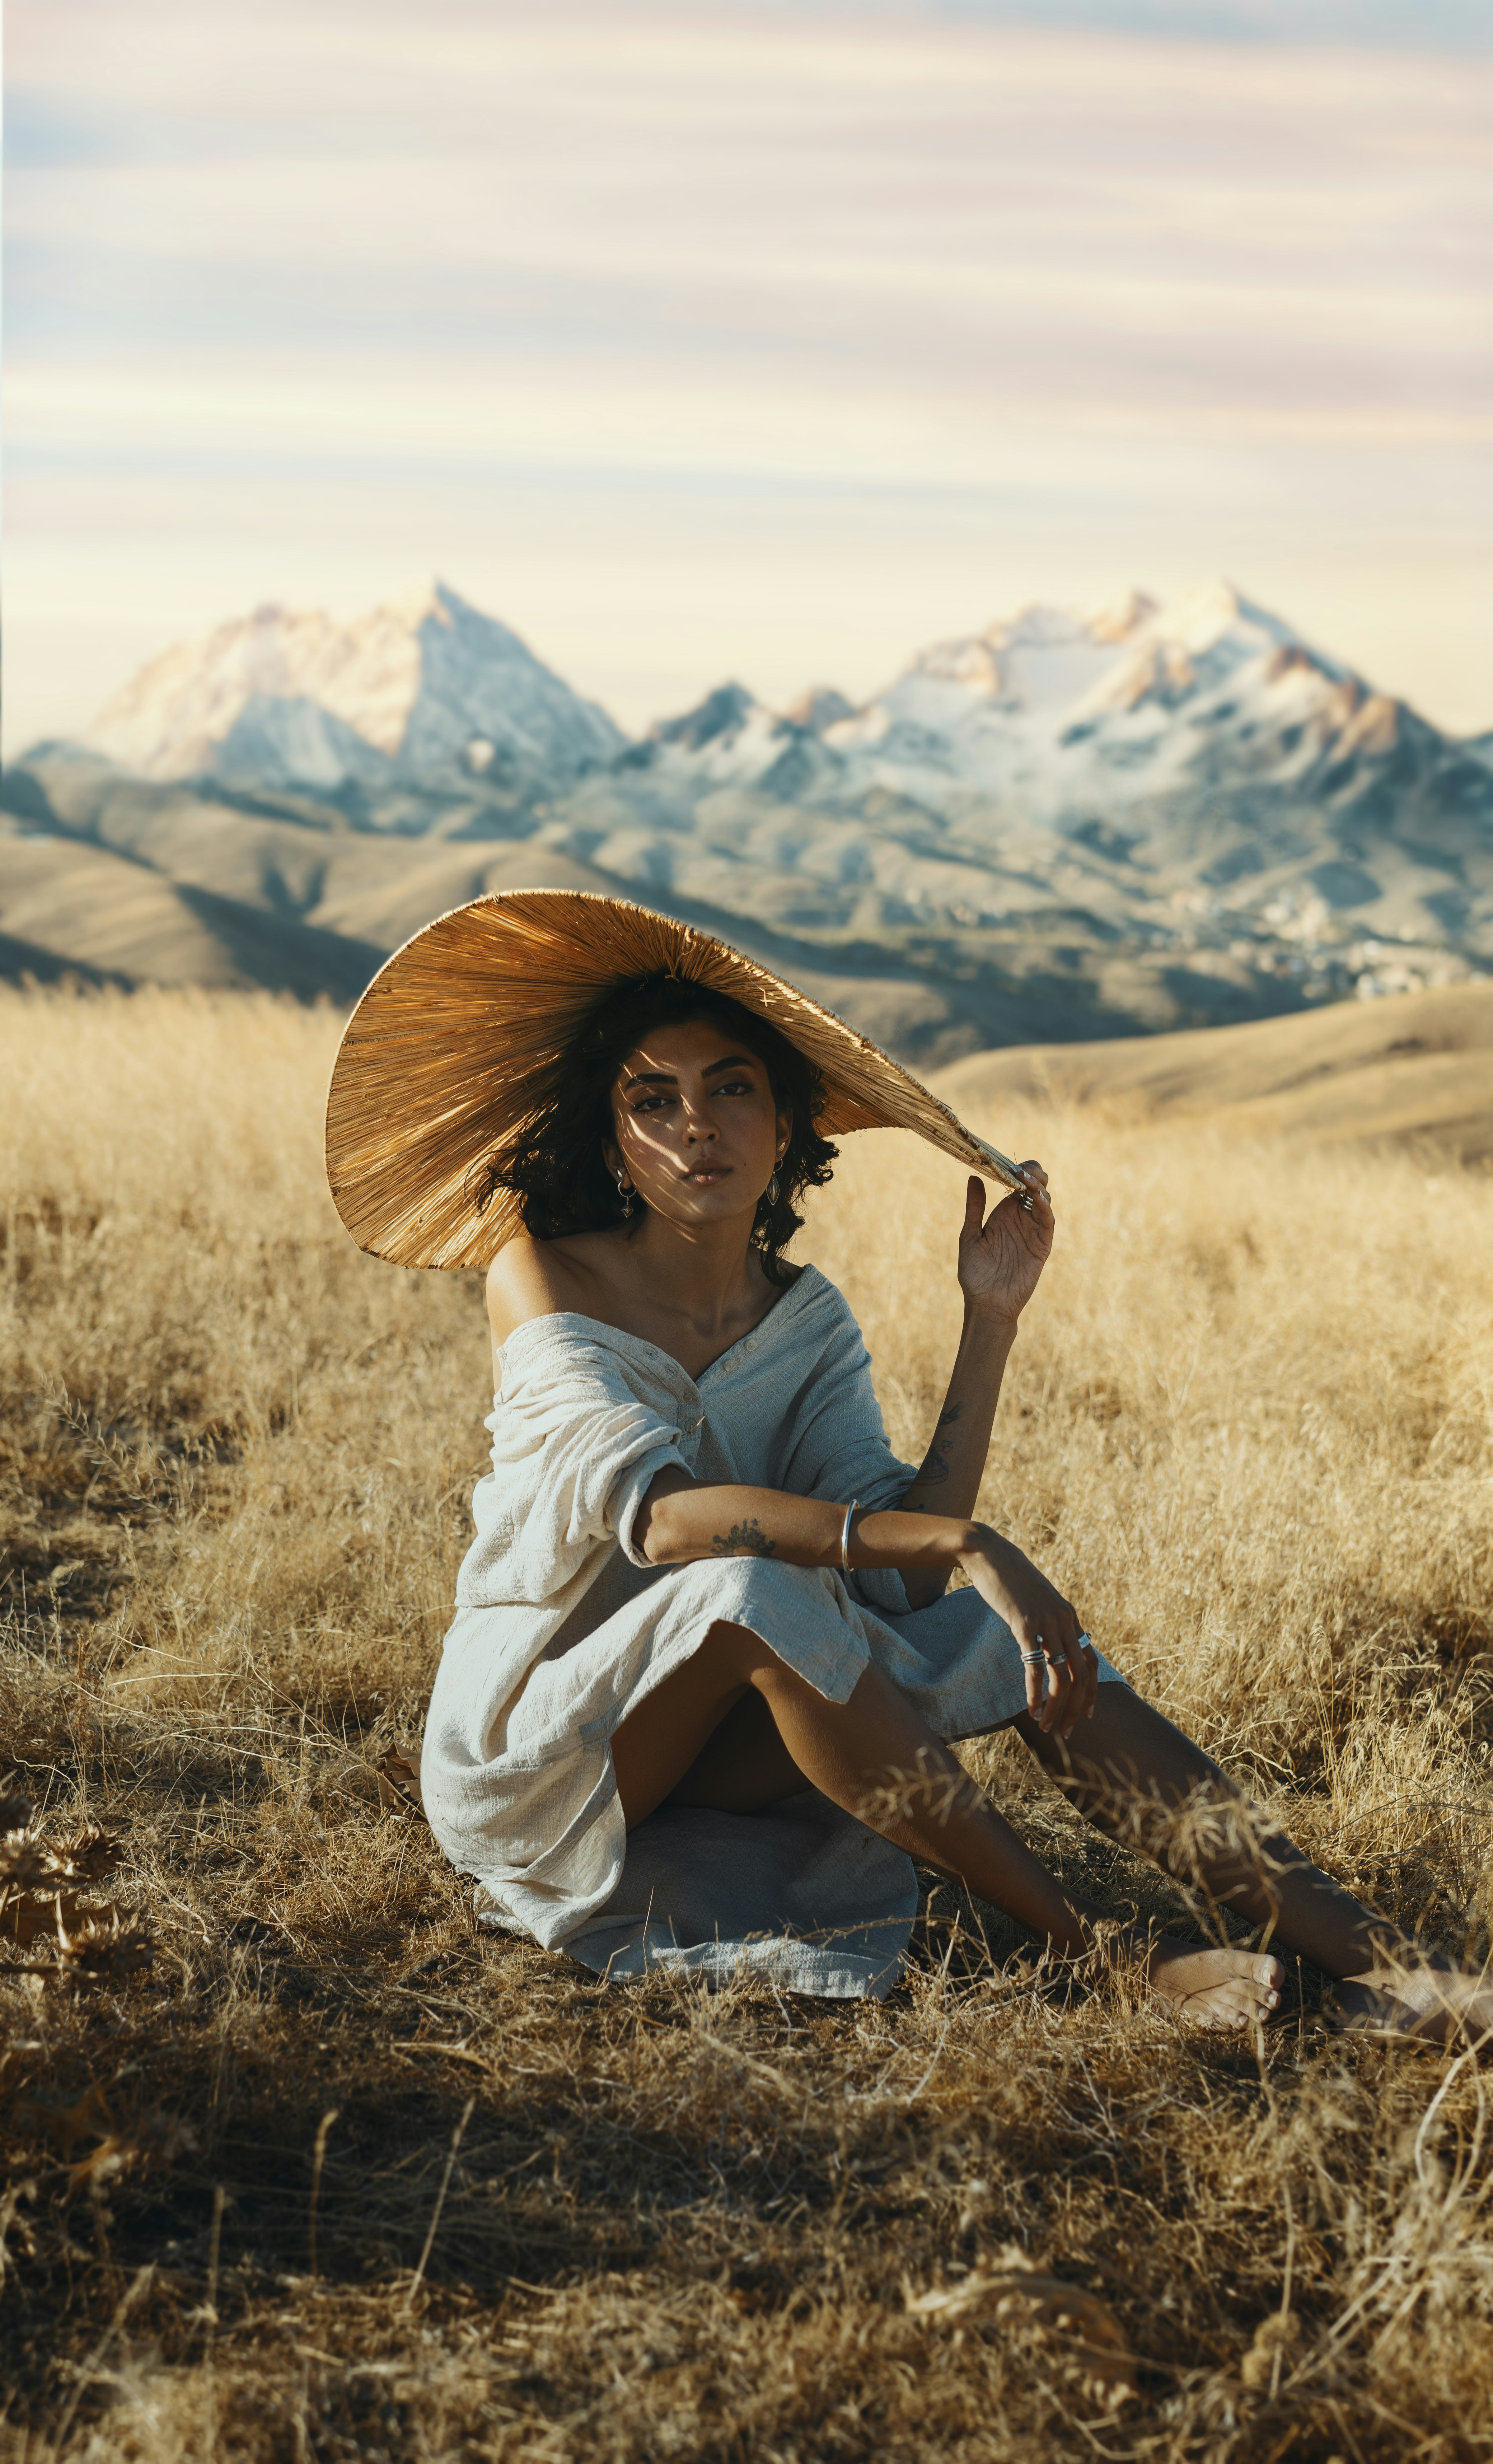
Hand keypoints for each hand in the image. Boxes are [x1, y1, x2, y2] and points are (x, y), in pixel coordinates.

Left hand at [956, 1167, 1053, 1326]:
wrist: (986, 1303)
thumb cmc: (975, 1273)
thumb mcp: (970, 1235)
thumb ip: (974, 1208)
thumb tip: (973, 1177)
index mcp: (1004, 1213)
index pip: (1017, 1184)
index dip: (1016, 1170)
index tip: (1007, 1163)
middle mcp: (1021, 1218)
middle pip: (1035, 1186)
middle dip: (1032, 1173)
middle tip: (1022, 1169)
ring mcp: (1033, 1230)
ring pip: (1044, 1200)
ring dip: (1038, 1186)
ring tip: (1026, 1178)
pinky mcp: (1042, 1244)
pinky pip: (1048, 1221)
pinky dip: (1044, 1207)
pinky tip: (1037, 1197)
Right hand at [961, 1526, 1095, 1739]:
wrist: (991, 1555)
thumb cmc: (1011, 1580)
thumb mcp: (1037, 1602)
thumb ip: (1048, 1622)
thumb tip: (1048, 1644)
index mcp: (1070, 1617)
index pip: (1091, 1661)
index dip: (1091, 1691)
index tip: (1085, 1713)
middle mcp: (1065, 1621)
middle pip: (1081, 1675)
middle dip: (1074, 1708)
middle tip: (1064, 1730)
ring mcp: (1046, 1623)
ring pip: (1061, 1676)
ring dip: (1055, 1707)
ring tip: (1045, 1725)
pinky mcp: (1024, 1625)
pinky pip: (1034, 1667)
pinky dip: (1035, 1694)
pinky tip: (1029, 1709)